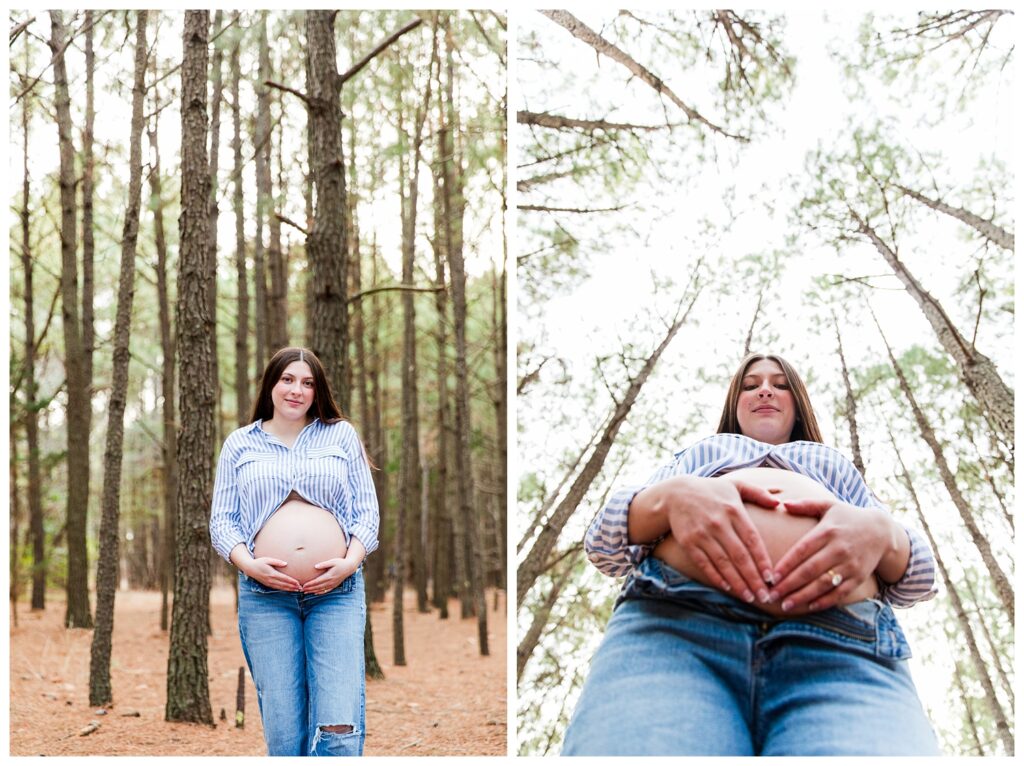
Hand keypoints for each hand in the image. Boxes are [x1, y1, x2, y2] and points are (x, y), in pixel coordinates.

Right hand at [245, 557, 301, 591]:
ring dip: (289, 589)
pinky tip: (288, 590)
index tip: (298, 583)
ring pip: (281, 588)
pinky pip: (277, 588)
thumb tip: (286, 564)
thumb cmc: (260, 562)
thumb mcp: (268, 559)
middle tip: (301, 588)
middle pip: (284, 585)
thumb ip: (277, 562)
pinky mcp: (267, 584)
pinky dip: (283, 589)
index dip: (292, 581)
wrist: (250, 568)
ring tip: (297, 590)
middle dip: (293, 587)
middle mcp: (271, 580)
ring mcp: (269, 583)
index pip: (284, 579)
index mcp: (272, 574)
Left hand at [301, 557, 358, 594]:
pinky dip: (320, 592)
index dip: (310, 584)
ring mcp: (332, 584)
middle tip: (301, 590)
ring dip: (313, 591)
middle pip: (317, 587)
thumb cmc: (340, 562)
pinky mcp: (334, 585)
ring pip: (321, 590)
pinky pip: (326, 591)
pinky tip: (315, 593)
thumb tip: (315, 566)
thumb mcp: (333, 561)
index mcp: (329, 576)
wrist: (349, 567)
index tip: (303, 586)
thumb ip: (324, 564)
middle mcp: (330, 581)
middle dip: (309, 589)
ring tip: (306, 592)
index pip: (317, 582)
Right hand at [659, 475, 780, 603]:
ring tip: (749, 597)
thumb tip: (779, 503)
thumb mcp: (735, 485)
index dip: (762, 561)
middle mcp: (719, 523)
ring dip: (737, 583)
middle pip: (740, 556)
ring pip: (723, 563)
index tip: (772, 578)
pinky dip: (716, 577)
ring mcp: (702, 534)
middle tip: (765, 596)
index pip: (752, 540)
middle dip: (753, 579)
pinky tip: (727, 588)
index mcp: (733, 511)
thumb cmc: (710, 491)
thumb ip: (758, 493)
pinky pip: (704, 563)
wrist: (675, 493)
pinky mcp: (688, 542)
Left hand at [768, 499, 889, 611]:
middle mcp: (838, 549)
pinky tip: (809, 607)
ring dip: (803, 596)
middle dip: (789, 585)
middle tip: (771, 596)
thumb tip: (783, 503)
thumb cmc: (848, 517)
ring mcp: (850, 565)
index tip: (771, 577)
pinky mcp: (858, 577)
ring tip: (785, 606)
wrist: (882, 531)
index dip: (786, 565)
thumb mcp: (828, 505)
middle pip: (810, 570)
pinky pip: (840, 593)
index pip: (802, 550)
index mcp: (827, 531)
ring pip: (823, 584)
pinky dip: (825, 601)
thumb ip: (805, 504)